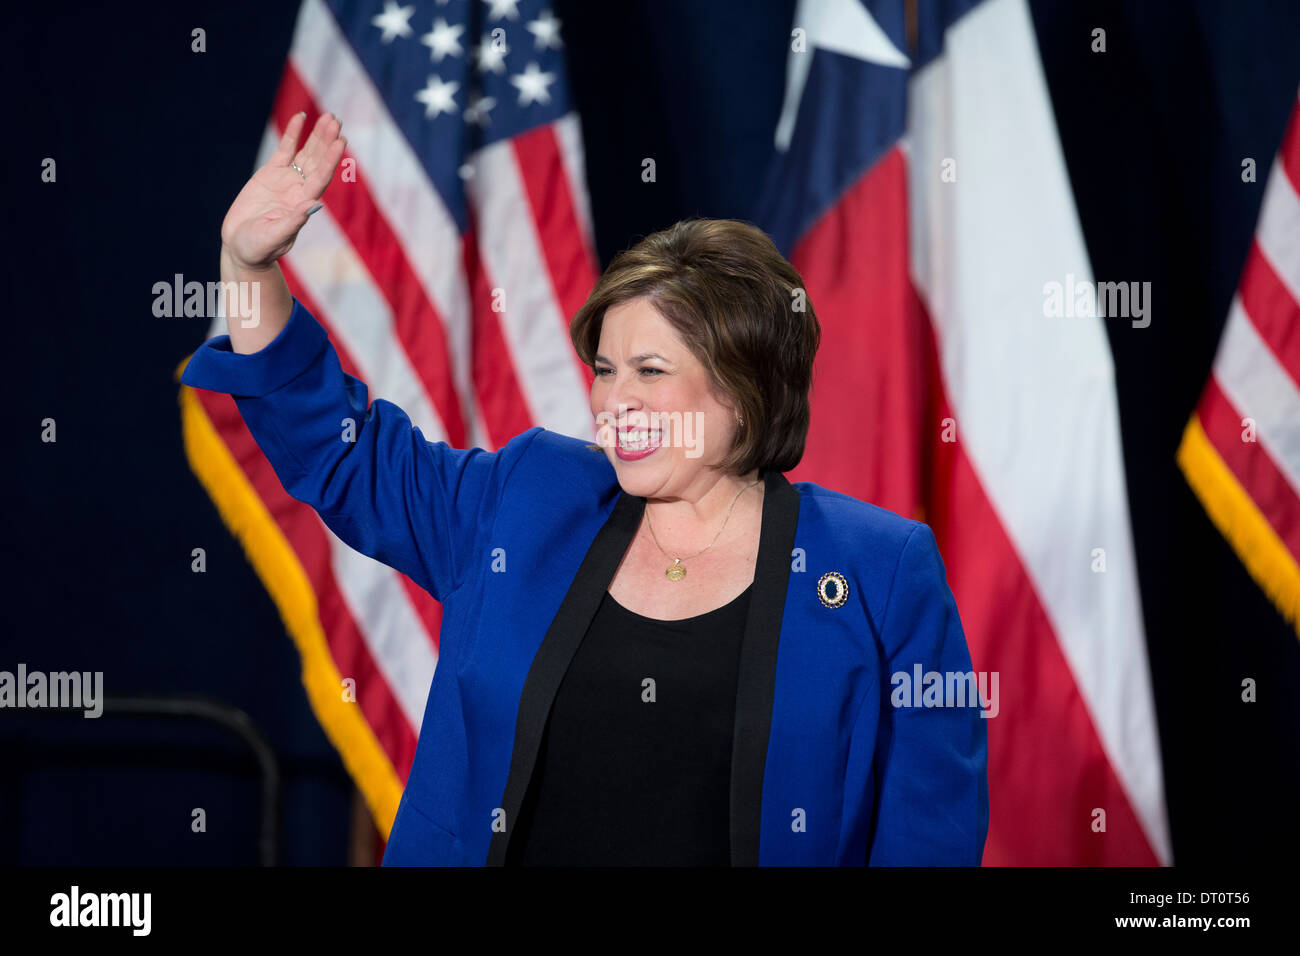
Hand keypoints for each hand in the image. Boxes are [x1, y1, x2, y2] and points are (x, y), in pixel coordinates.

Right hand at [220, 111, 345, 271]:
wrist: (241, 247)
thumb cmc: (259, 248)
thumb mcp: (275, 237)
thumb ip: (294, 221)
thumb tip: (315, 205)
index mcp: (303, 204)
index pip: (321, 178)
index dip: (331, 160)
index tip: (341, 142)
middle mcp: (299, 190)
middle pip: (317, 161)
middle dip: (326, 141)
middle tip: (336, 120)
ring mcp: (286, 180)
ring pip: (306, 153)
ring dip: (317, 136)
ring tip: (328, 117)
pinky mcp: (270, 174)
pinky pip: (284, 150)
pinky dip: (292, 134)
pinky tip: (300, 117)